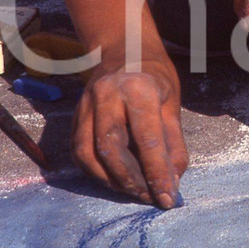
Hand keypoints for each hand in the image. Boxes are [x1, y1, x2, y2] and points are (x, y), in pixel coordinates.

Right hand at [71, 56, 186, 208]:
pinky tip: (114, 179)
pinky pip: (79, 151)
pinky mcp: (75, 114)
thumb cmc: (154, 77)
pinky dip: (95, 171)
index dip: (158, 173)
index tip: (167, 199)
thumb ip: (173, 144)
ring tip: (133, 191)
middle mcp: (107, 95)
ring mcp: (86, 104)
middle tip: (149, 197)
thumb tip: (172, 182)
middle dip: (131, 181)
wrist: (124, 48)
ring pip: (88, 153)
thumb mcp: (172, 104)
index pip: (147, 139)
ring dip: (111, 180)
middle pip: (111, 149)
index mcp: (138, 88)